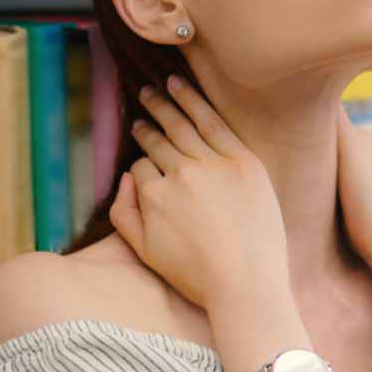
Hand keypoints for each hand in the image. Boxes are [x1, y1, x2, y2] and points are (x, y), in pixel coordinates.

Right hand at [110, 76, 289, 312]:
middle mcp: (180, 175)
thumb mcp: (145, 253)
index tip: (146, 161)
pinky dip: (194, 101)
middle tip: (141, 108)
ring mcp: (213, 166)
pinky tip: (179, 86)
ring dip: (164, 104)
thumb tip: (125, 177)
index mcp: (155, 196)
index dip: (143, 166)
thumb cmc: (196, 275)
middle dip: (147, 124)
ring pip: (182, 125)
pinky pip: (214, 123)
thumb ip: (124, 214)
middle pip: (158, 141)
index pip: (141, 167)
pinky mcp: (243, 163)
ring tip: (153, 91)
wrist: (247, 285)